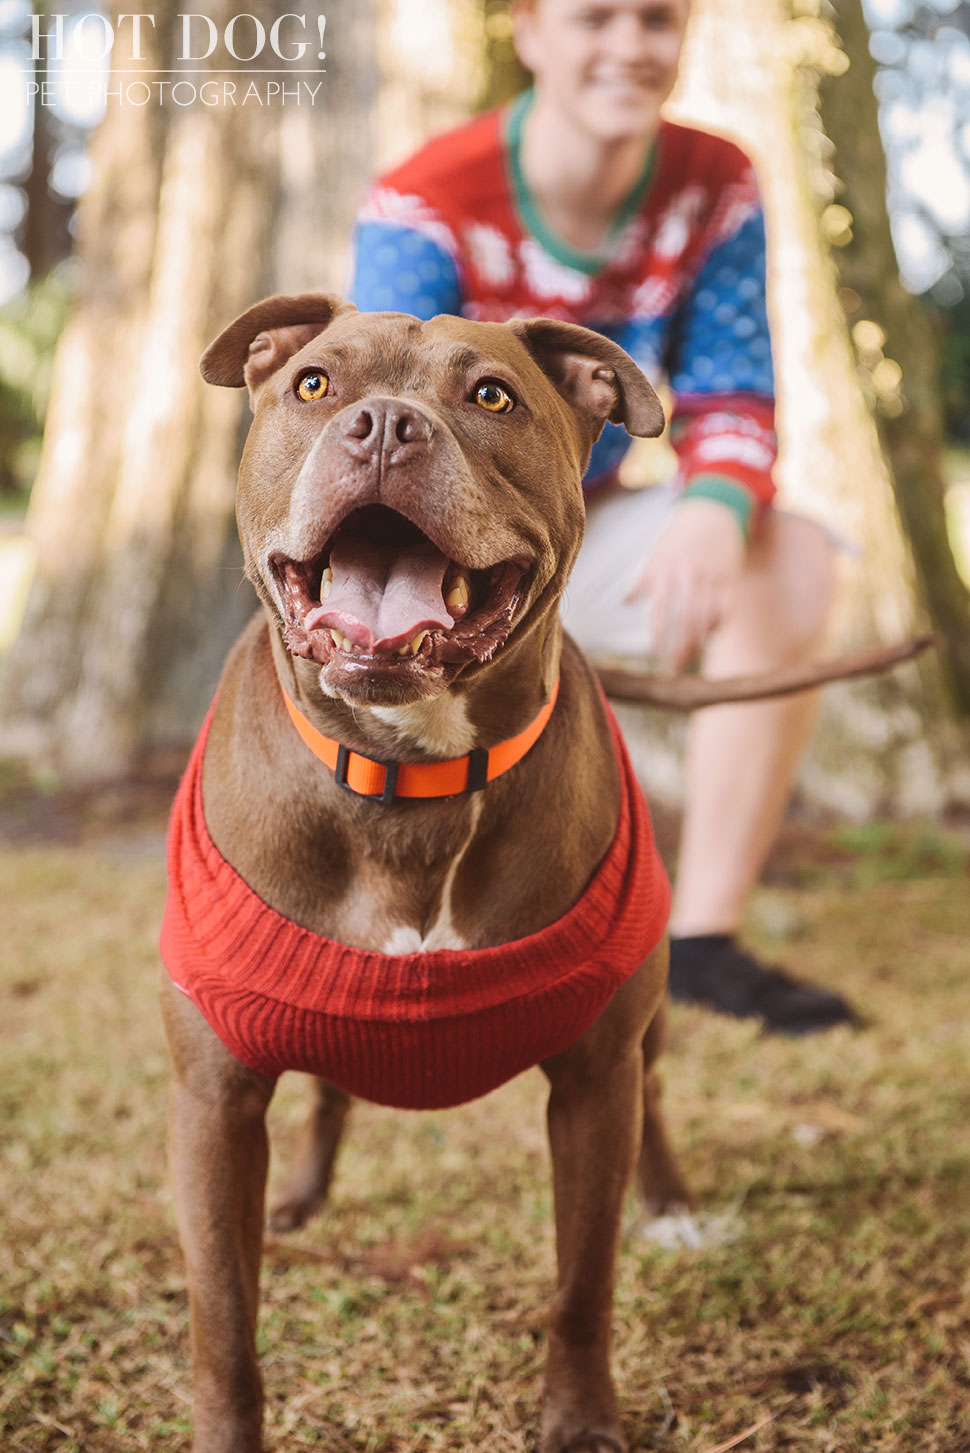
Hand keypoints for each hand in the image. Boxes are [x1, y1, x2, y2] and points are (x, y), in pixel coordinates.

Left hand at [627, 497, 745, 670]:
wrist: (713, 511)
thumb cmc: (680, 536)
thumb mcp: (657, 552)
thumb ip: (643, 579)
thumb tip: (625, 602)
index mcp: (667, 569)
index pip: (661, 607)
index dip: (658, 631)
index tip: (655, 651)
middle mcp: (689, 575)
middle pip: (686, 618)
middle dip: (681, 646)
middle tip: (675, 668)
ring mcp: (712, 576)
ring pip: (707, 616)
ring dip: (699, 641)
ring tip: (690, 658)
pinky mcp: (730, 577)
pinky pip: (727, 607)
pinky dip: (719, 624)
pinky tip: (711, 635)